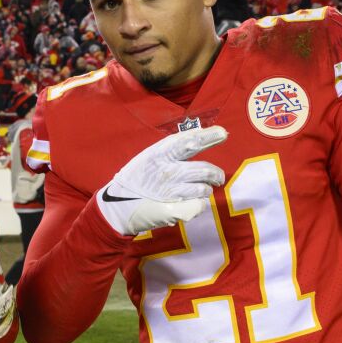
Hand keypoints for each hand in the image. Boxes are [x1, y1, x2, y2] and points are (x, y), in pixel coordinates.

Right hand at [96, 126, 227, 235]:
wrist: (118, 207)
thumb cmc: (136, 179)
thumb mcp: (149, 156)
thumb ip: (172, 148)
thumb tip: (199, 136)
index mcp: (160, 155)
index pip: (189, 142)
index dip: (208, 136)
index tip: (223, 133)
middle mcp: (169, 172)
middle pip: (205, 169)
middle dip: (216, 174)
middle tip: (217, 177)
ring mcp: (173, 192)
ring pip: (204, 189)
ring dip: (205, 190)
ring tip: (197, 190)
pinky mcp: (177, 210)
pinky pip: (199, 205)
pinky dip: (197, 204)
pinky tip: (186, 203)